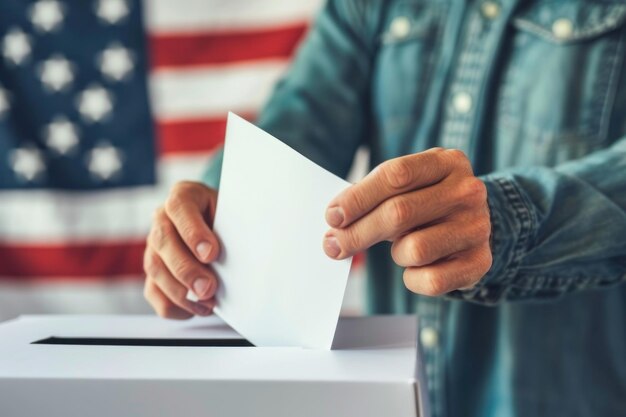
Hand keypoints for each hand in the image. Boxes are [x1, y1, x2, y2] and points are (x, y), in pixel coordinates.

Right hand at [143, 181, 220, 318]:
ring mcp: (153, 245)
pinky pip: (154, 292)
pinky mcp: (153, 271)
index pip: (179, 207)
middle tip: (208, 288)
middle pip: (164, 242)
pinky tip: (197, 309)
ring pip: (156, 269)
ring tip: (207, 303)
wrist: (221, 226)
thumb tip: (239, 257)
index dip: (193, 232)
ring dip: (181, 292)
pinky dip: (174, 305)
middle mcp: (162, 218)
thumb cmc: (229, 219)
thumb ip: (231, 228)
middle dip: (186, 269)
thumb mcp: (233, 213)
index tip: (211, 254)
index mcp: (183, 196)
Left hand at [323, 148, 491, 295]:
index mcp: (447, 162)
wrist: (473, 224)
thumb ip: (373, 197)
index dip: (358, 197)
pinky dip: (413, 279)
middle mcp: (468, 191)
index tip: (332, 216)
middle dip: (358, 232)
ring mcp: (478, 227)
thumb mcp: (407, 186)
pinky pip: (432, 280)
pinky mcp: (481, 261)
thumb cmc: (427, 202)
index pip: (395, 175)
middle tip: (334, 245)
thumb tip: (335, 224)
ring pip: (414, 249)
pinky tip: (416, 268)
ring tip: (401, 248)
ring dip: (395, 254)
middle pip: (399, 213)